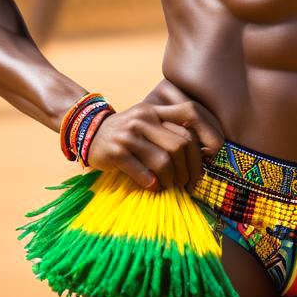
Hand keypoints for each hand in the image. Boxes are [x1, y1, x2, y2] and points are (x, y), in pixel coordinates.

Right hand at [85, 98, 224, 190]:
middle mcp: (144, 118)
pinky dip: (151, 183)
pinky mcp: (115, 151)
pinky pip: (141, 171)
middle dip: (189, 168)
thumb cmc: (126, 132)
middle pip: (181, 143)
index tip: (209, 156)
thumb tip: (202, 153)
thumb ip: (169, 131)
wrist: (87, 131)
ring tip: (170, 186)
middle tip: (188, 183)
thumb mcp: (147, 122)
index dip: (207, 133)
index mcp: (156, 110)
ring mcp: (129, 134)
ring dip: (171, 179)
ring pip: (163, 160)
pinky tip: (152, 187)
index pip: (190, 114)